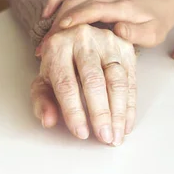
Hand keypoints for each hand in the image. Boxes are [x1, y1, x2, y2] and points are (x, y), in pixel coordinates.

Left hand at [31, 24, 136, 145]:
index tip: (81, 133)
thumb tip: (48, 121)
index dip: (74, 111)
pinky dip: (129, 106)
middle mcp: (83, 40)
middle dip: (100, 113)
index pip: (66, 84)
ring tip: (117, 135)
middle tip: (104, 137)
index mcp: (58, 47)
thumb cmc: (59, 63)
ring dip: (119, 112)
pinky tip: (126, 124)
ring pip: (117, 80)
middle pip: (94, 81)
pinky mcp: (125, 48)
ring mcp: (107, 42)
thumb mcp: (44, 80)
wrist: (75, 36)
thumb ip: (42, 101)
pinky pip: (131, 80)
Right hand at [41, 0, 173, 47]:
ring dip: (54, 18)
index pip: (94, 9)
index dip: (75, 19)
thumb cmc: (155, 22)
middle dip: (58, 26)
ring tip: (44, 39)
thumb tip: (119, 30)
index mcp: (121, 4)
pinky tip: (46, 13)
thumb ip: (136, 33)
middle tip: (46, 48)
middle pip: (76, 5)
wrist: (160, 2)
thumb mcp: (153, 34)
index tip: (59, 33)